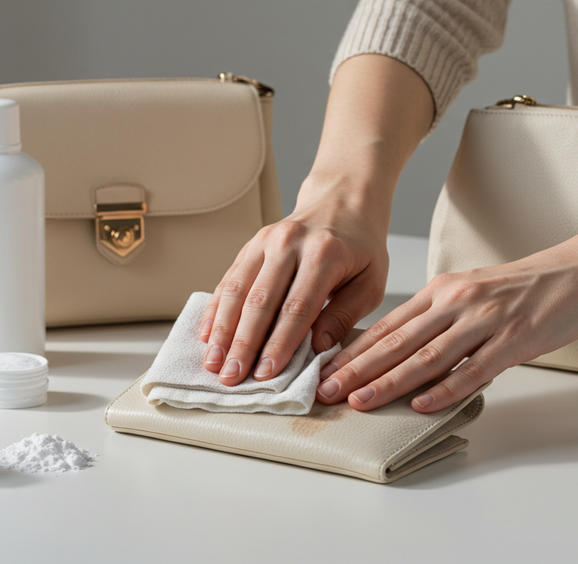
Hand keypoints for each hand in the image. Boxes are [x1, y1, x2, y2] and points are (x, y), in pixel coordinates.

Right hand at [199, 180, 389, 385]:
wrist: (343, 201)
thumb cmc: (360, 248)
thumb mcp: (370, 283)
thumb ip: (345, 315)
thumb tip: (317, 348)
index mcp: (324, 253)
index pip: (297, 307)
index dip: (279, 343)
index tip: (265, 373)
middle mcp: (289, 243)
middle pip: (260, 300)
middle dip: (243, 344)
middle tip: (231, 377)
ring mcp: (265, 240)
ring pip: (237, 289)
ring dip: (222, 330)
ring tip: (214, 362)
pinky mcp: (251, 245)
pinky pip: (228, 279)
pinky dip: (216, 309)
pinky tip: (207, 334)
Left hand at [316, 235, 577, 411]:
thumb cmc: (525, 288)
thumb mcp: (471, 294)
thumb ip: (437, 319)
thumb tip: (400, 352)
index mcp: (442, 290)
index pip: (387, 326)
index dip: (353, 351)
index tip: (324, 372)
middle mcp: (457, 302)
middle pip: (397, 341)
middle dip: (356, 369)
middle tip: (325, 391)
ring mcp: (485, 321)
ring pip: (427, 356)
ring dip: (389, 382)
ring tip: (359, 401)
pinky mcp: (514, 339)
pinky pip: (473, 369)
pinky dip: (444, 388)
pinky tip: (421, 405)